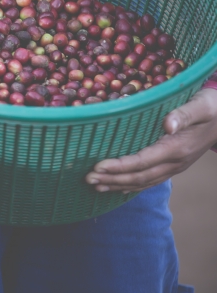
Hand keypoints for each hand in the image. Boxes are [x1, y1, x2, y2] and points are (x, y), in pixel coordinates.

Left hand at [86, 89, 216, 192]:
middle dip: (113, 178)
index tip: (97, 166)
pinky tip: (116, 187)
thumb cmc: (213, 106)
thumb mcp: (201, 105)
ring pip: (143, 181)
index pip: (143, 161)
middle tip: (87, 178)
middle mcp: (176, 162)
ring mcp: (176, 167)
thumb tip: (168, 124)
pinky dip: (131, 186)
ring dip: (118, 184)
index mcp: (178, 148)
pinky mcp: (174, 166)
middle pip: (139, 176)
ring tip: (95, 185)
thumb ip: (183, 114)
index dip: (120, 166)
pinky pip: (150, 180)